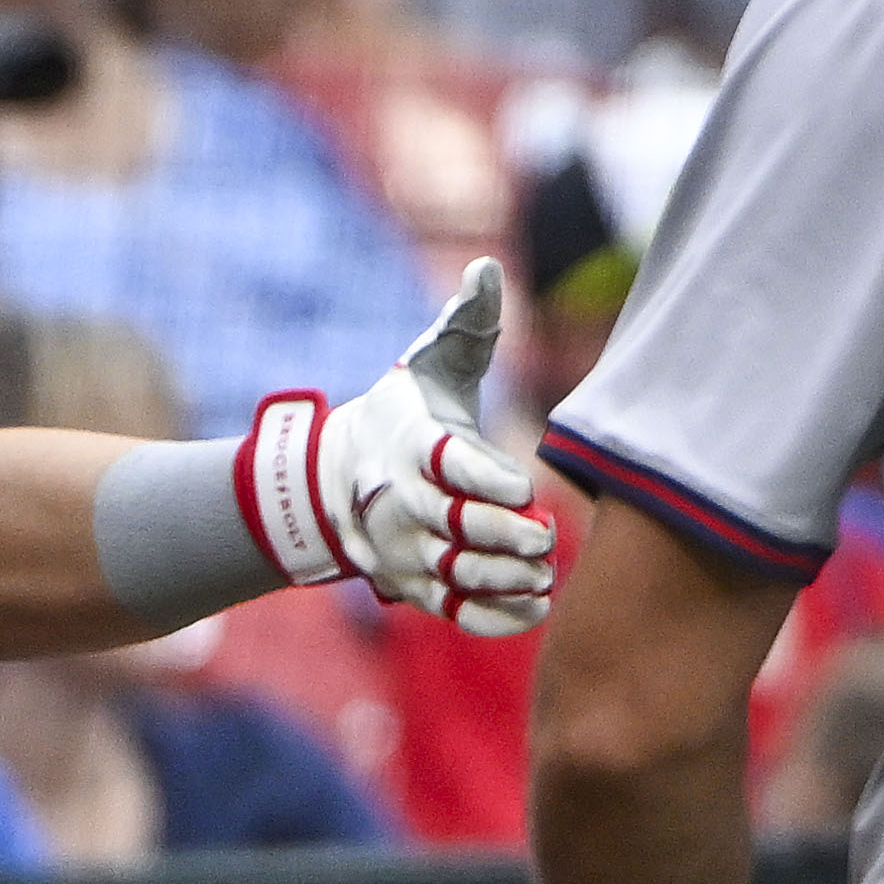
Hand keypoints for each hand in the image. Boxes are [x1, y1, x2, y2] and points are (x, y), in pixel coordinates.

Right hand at [241, 261, 556, 634]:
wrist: (339, 477)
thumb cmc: (407, 413)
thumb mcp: (432, 362)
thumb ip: (466, 321)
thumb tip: (486, 267)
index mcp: (412, 442)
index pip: (448, 462)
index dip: (485, 478)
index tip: (524, 489)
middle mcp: (402, 499)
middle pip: (452, 524)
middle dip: (501, 534)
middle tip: (544, 538)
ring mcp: (404, 547)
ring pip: (454, 571)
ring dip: (502, 578)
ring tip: (544, 575)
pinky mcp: (412, 584)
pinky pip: (451, 608)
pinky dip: (492, 617)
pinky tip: (535, 608)